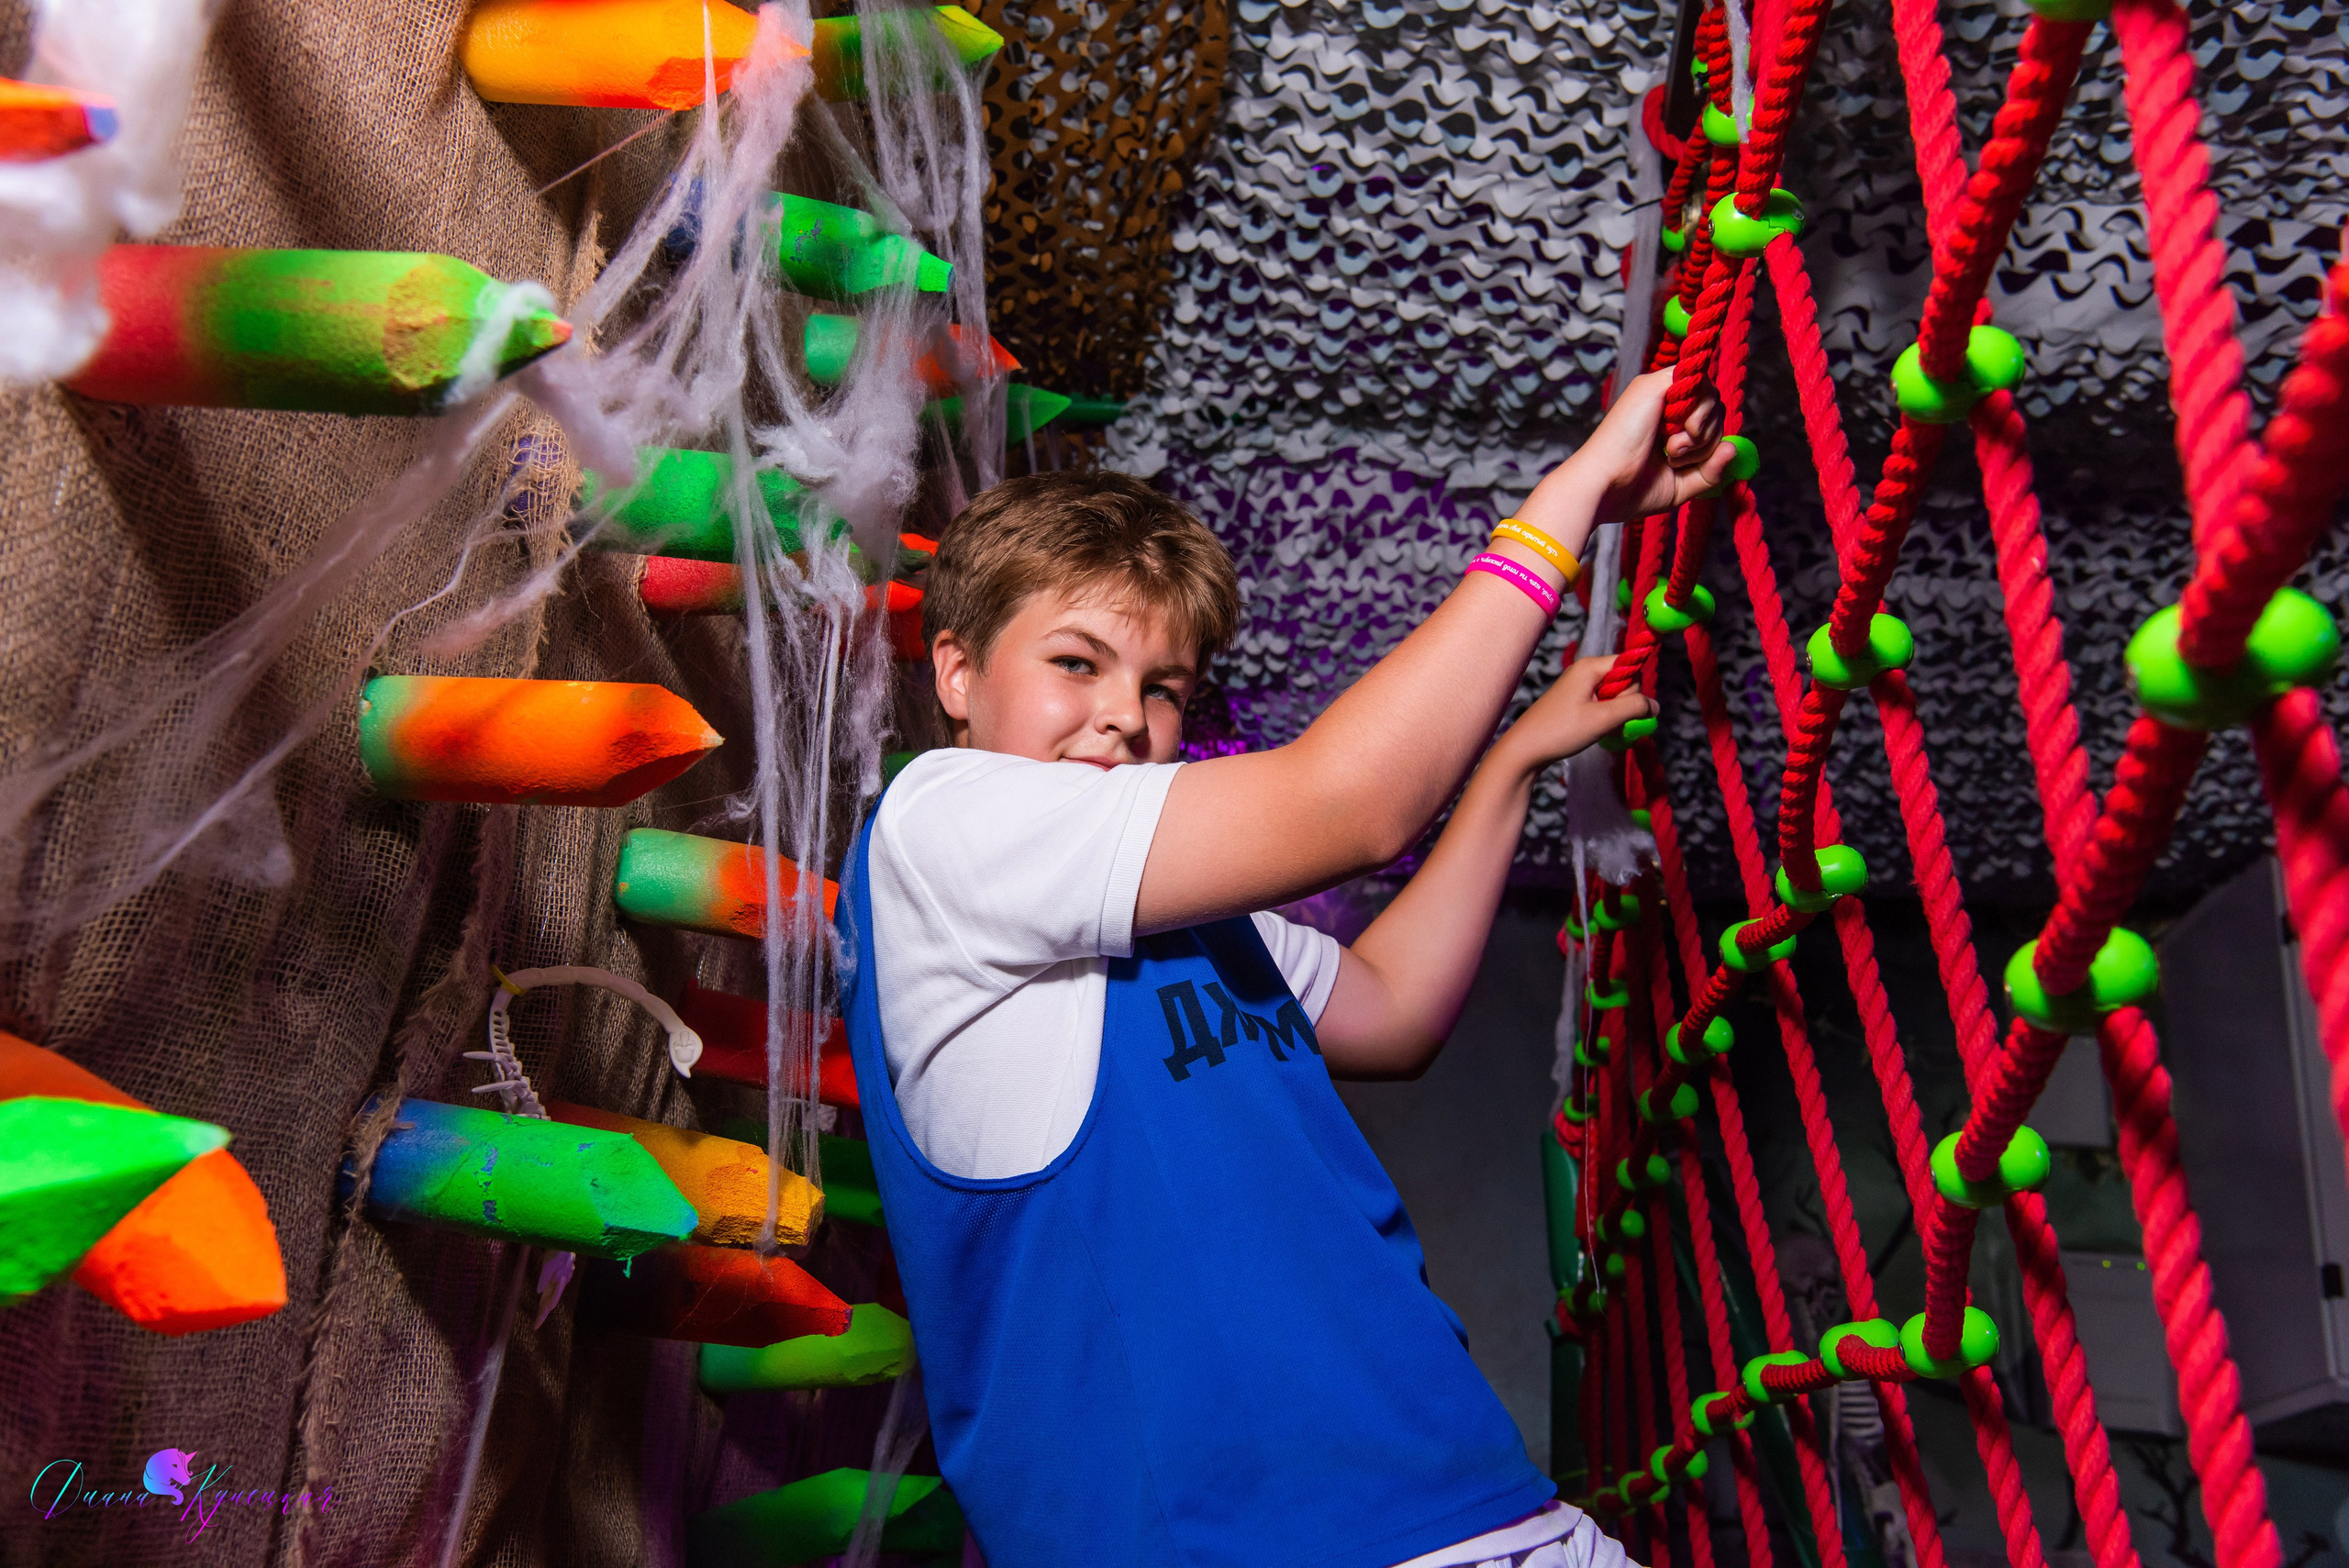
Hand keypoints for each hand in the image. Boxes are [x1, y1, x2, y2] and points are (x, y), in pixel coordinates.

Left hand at [1494, 654, 1658, 772]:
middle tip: (1607, 722)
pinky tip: (1596, 733)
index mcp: (1590, 666)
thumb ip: (1634, 708)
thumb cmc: (1561, 731)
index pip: (1629, 665)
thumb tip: (1656, 706)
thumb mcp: (1603, 719)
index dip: (1633, 689)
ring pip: (1614, 697)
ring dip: (1615, 716)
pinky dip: (1605, 720)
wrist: (1525, 750)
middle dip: (1624, 705)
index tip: (1620, 709)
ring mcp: (1579, 687)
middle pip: (1623, 682)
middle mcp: (1585, 671)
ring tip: (1600, 730)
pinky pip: (1602, 705)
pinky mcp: (1575, 702)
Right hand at [1519, 369, 1734, 537]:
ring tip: (1670, 452)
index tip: (1686, 462)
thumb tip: (1733, 446)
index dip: (1710, 438)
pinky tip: (1676, 439)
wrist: (1602, 487)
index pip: (1708, 416)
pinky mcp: (1657, 383)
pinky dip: (1699, 418)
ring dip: (1702, 435)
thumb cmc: (1631, 490)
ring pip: (1713, 398)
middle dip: (1708, 440)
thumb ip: (1711, 470)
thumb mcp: (1682, 484)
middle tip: (1675, 458)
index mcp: (1664, 419)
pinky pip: (1700, 385)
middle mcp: (1663, 399)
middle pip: (1715, 408)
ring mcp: (1659, 388)